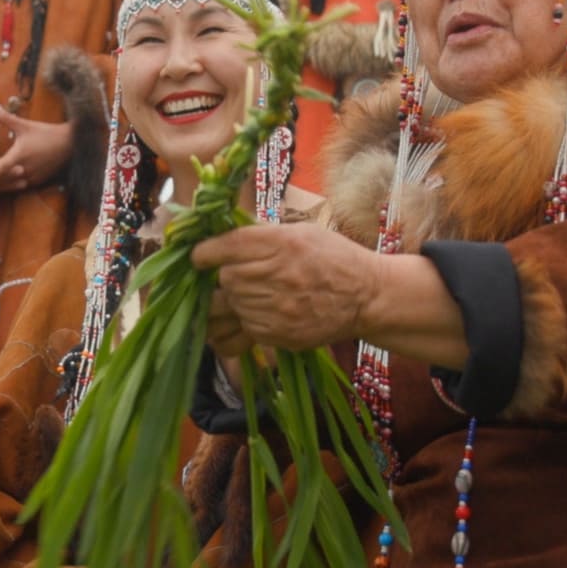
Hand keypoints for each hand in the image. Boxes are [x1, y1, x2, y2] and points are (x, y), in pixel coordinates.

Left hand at [0, 109, 74, 196]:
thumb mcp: (25, 125)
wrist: (69, 144)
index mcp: (20, 155)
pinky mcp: (37, 182)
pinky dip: (6, 189)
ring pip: (9, 187)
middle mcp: (25, 169)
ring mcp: (32, 178)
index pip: (2, 166)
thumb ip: (6, 118)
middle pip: (2, 181)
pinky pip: (18, 188)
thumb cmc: (46, 133)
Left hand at [193, 224, 375, 355]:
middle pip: (224, 279)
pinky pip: (240, 331)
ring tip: (244, 295)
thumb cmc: (334, 257)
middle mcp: (275, 275)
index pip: (224, 247)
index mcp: (280, 243)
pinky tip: (248, 317)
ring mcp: (275, 308)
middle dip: (224, 277)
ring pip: (228, 306)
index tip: (200, 256)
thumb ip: (261, 235)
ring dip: (230, 301)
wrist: (366, 296)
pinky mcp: (277, 335)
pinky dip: (239, 324)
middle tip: (237, 275)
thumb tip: (222, 236)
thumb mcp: (301, 232)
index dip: (205, 252)